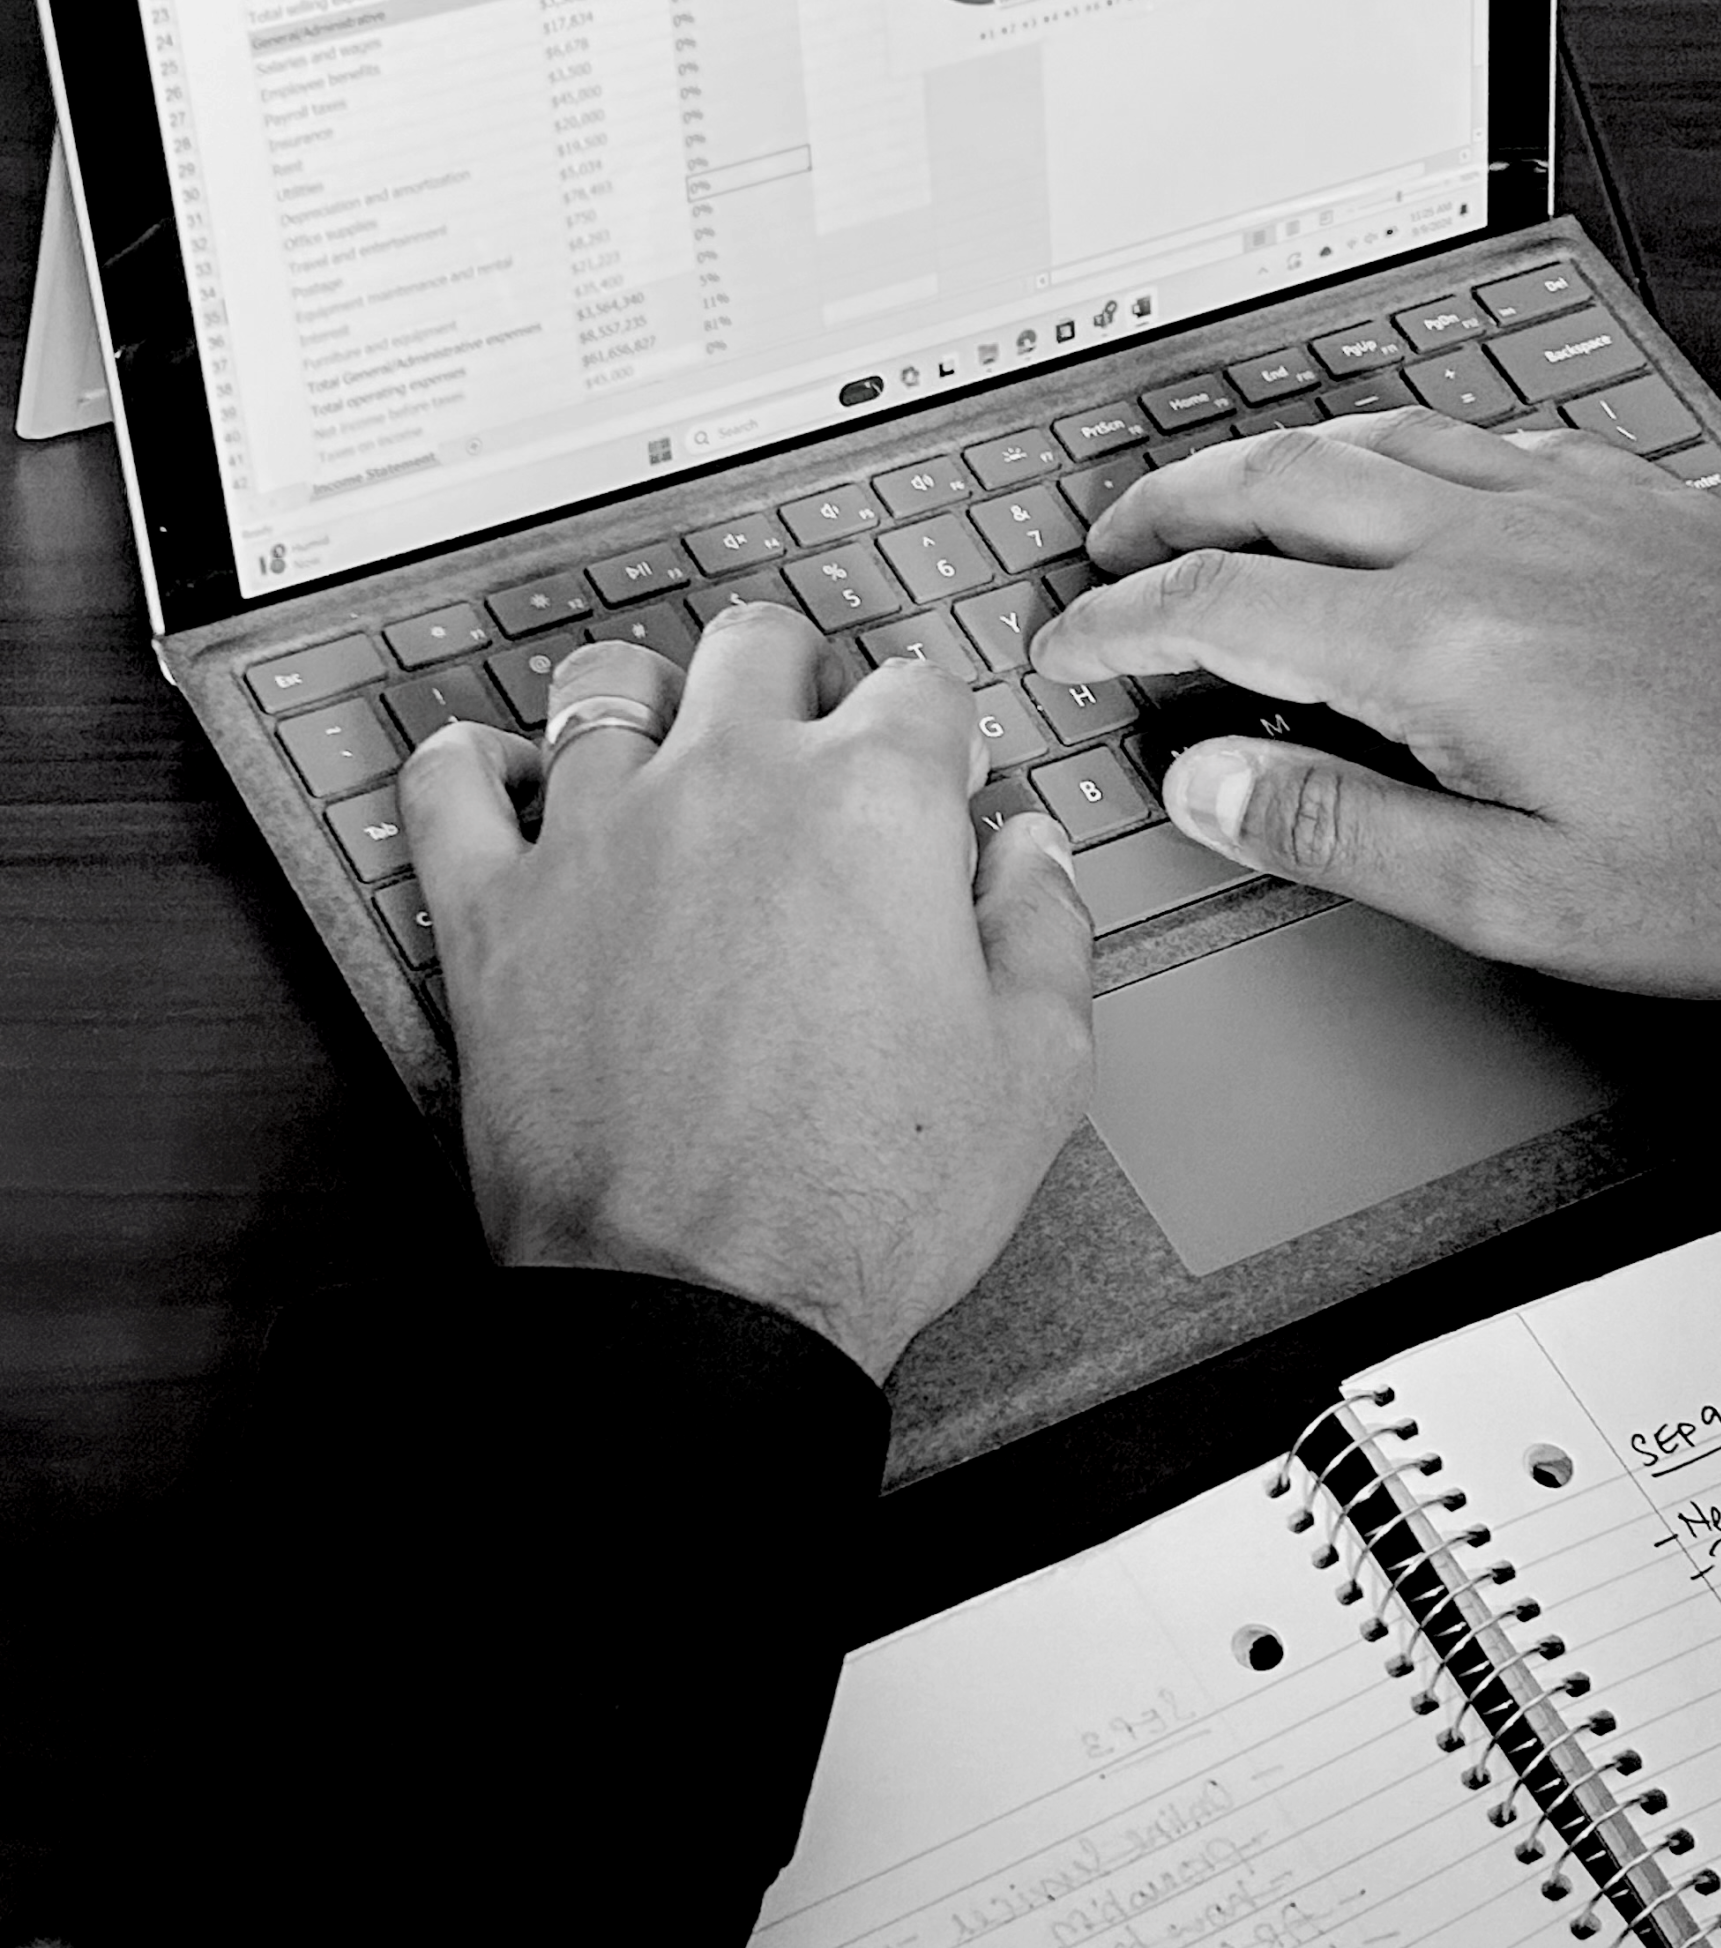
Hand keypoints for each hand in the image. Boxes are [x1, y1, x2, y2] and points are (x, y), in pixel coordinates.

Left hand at [398, 613, 1094, 1380]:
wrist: (699, 1302)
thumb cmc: (860, 1203)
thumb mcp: (1036, 1071)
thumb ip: (1045, 927)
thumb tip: (1032, 852)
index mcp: (872, 805)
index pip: (918, 685)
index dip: (936, 732)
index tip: (935, 777)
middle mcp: (728, 786)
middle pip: (758, 644)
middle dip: (794, 677)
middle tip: (802, 742)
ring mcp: (596, 835)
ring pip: (606, 685)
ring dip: (645, 702)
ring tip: (661, 750)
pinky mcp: (492, 910)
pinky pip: (448, 783)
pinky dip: (469, 765)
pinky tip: (499, 780)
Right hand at [1029, 410, 1720, 997]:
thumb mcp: (1513, 899)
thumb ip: (1339, 831)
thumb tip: (1205, 782)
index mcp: (1440, 647)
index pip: (1221, 606)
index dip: (1117, 626)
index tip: (1064, 648)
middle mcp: (1495, 548)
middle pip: (1279, 485)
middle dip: (1168, 509)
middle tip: (1107, 548)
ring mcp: (1572, 511)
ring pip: (1376, 438)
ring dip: (1270, 460)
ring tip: (1221, 494)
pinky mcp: (1639, 506)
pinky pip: (1484, 435)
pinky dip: (1401, 445)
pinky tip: (1407, 471)